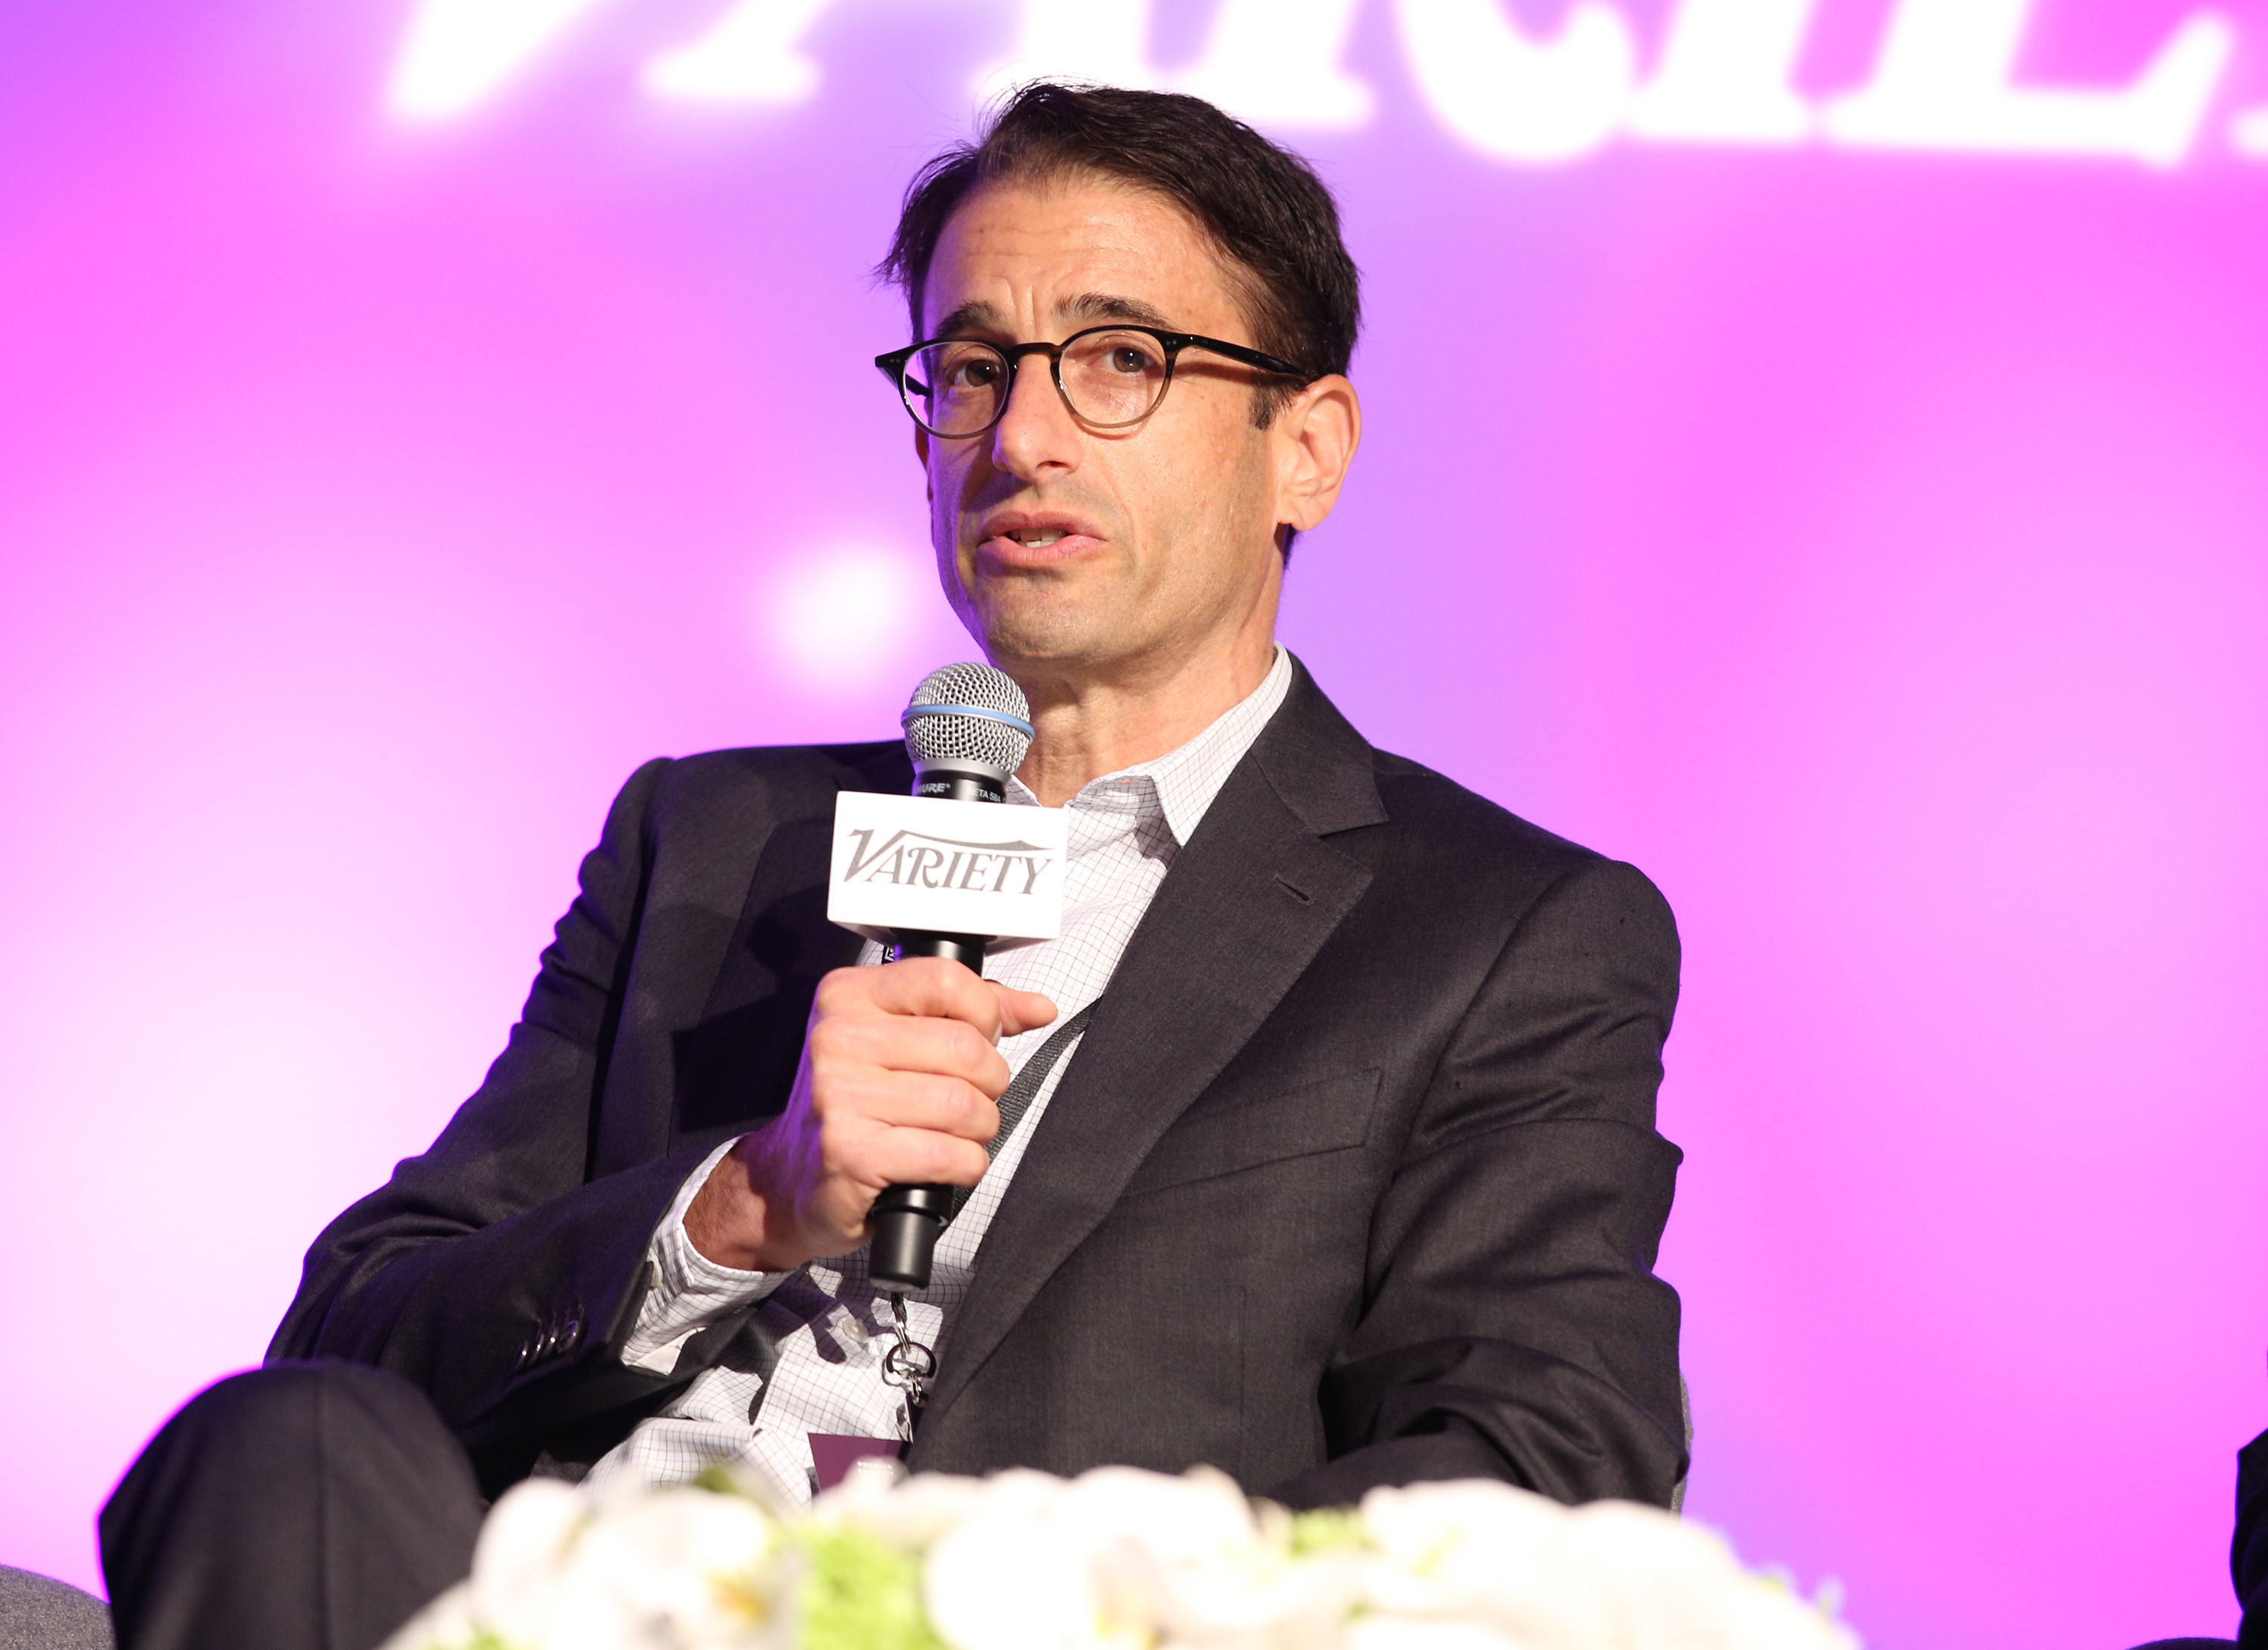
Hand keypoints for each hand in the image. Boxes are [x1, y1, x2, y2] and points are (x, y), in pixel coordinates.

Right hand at [683, 957, 1056, 1272]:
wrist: (792, 1176)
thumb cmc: (854, 1105)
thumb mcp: (903, 1041)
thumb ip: (972, 1014)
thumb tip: (1035, 1007)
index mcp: (849, 997)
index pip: (946, 980)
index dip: (983, 1014)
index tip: (978, 1038)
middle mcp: (838, 1039)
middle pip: (966, 1047)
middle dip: (988, 1084)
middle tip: (967, 1098)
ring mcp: (840, 1096)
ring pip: (964, 1105)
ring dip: (977, 1130)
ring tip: (950, 1134)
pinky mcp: (851, 1152)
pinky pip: (950, 1154)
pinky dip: (963, 1166)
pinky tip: (940, 1163)